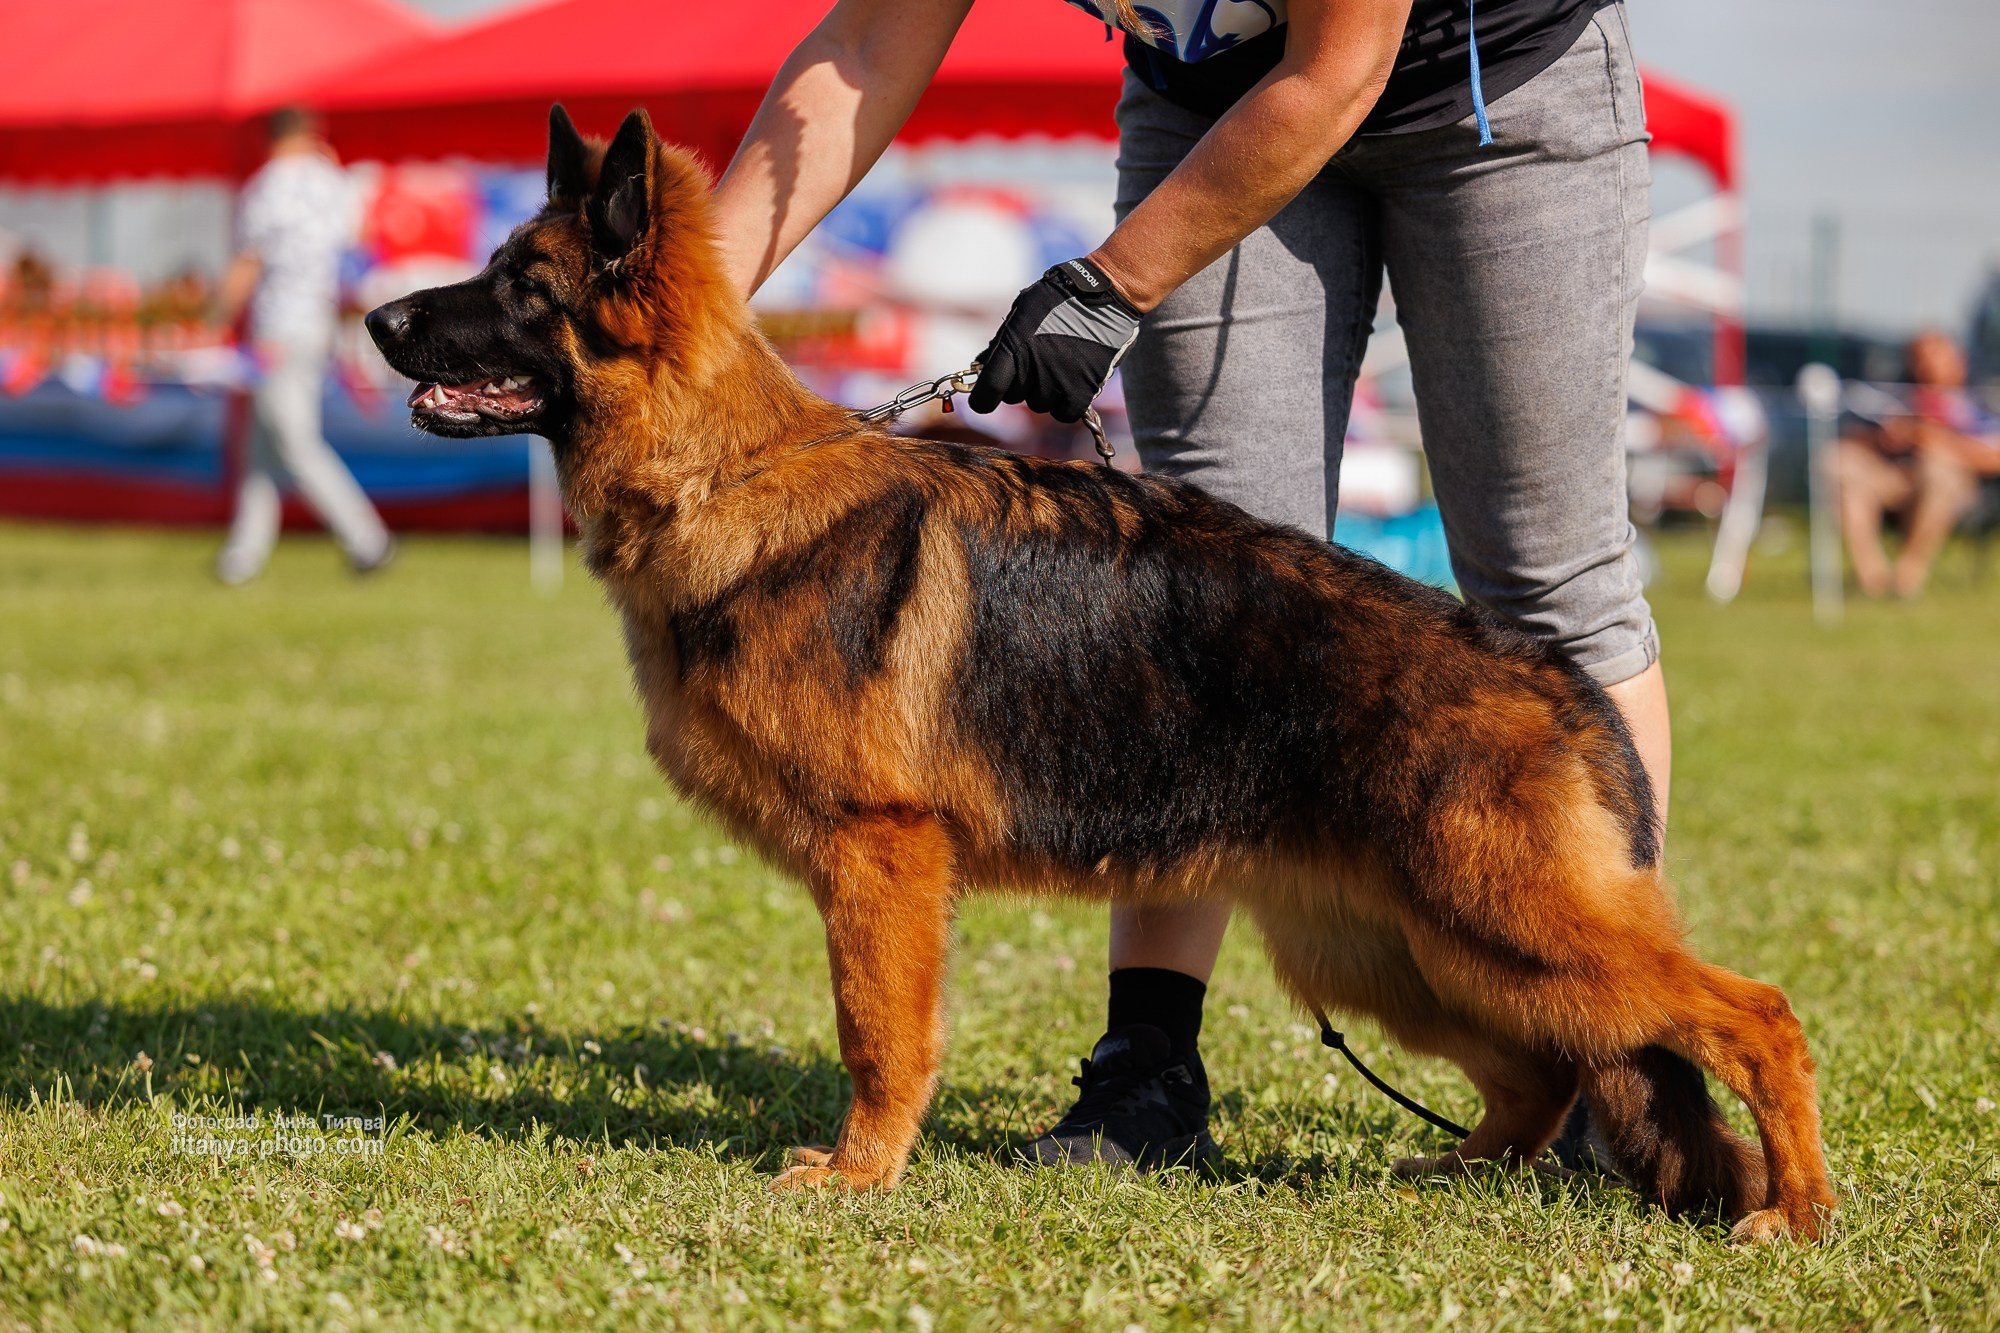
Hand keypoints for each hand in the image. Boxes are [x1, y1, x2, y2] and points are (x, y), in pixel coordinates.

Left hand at [968, 258, 1140, 422]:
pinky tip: (1070, 384)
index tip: (985, 398)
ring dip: (1043, 391)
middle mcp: (1033, 370)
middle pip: (1013, 397)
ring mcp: (1058, 382)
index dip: (983, 399)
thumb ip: (1001, 341)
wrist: (1105, 296)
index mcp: (1013, 349)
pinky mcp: (1082, 390)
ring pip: (1039, 404)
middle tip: (1034, 364)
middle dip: (1018, 384)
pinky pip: (1064, 413)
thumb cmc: (1059, 299)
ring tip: (1057, 367)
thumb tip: (980, 365)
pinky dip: (1065, 404)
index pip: (988, 392)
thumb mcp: (1022, 311)